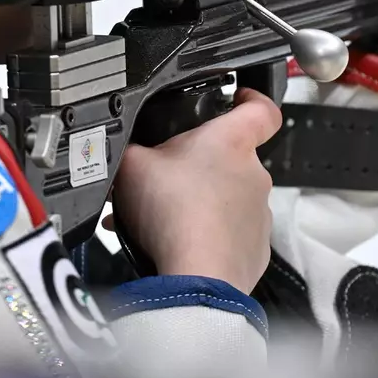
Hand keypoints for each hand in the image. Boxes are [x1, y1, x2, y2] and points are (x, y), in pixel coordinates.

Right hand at [110, 89, 280, 293]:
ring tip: (160, 219)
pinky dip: (205, 237)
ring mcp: (258, 215)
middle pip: (231, 158)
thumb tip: (116, 149)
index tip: (238, 100)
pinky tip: (173, 244)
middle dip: (199, 166)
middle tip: (166, 177)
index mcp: (232, 143)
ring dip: (200, 204)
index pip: (261, 109)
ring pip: (228, 200)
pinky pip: (229, 236)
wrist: (197, 278)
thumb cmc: (174, 216)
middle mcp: (254, 175)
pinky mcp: (255, 249)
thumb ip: (128, 149)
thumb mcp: (131, 166)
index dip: (251, 99)